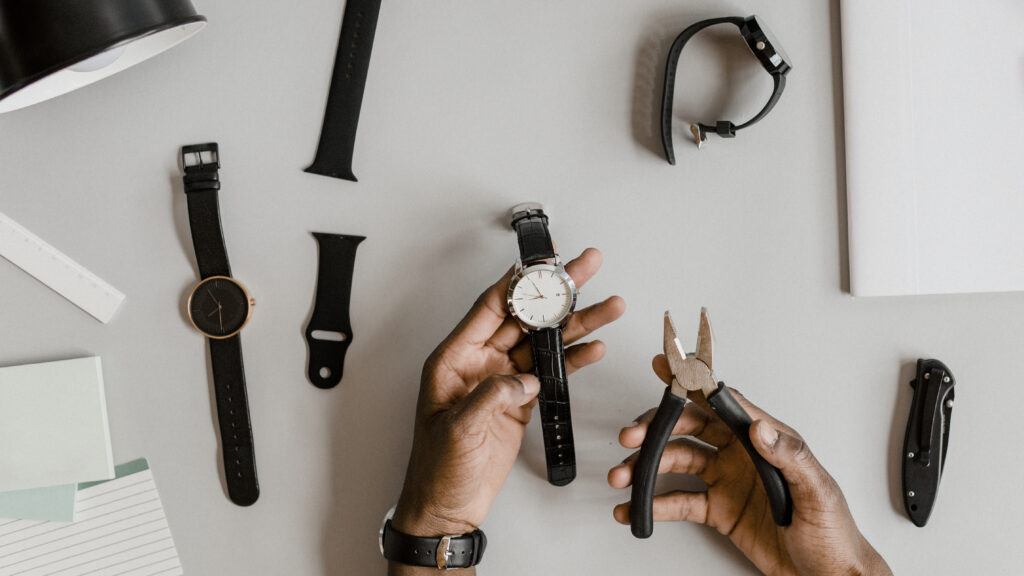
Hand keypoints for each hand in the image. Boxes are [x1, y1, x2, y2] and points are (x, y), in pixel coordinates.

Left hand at [391, 249, 624, 563]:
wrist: (447, 508)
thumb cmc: (437, 470)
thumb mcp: (458, 430)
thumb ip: (490, 396)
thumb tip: (523, 377)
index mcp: (454, 359)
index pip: (491, 307)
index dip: (519, 284)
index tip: (545, 263)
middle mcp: (478, 362)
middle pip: (524, 317)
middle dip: (558, 293)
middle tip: (586, 267)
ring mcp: (501, 380)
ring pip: (544, 342)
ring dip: (576, 325)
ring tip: (608, 307)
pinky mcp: (518, 400)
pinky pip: (550, 371)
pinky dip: (573, 359)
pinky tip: (593, 346)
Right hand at [608, 355, 891, 575]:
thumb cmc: (834, 533)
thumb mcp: (817, 491)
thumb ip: (788, 456)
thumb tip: (759, 426)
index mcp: (767, 440)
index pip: (725, 402)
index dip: (694, 384)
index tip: (668, 369)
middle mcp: (742, 455)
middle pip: (691, 428)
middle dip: (657, 428)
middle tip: (632, 435)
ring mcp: (727, 481)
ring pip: (677, 462)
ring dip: (647, 466)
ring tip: (623, 475)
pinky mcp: (719, 511)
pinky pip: (679, 502)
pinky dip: (653, 504)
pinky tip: (634, 507)